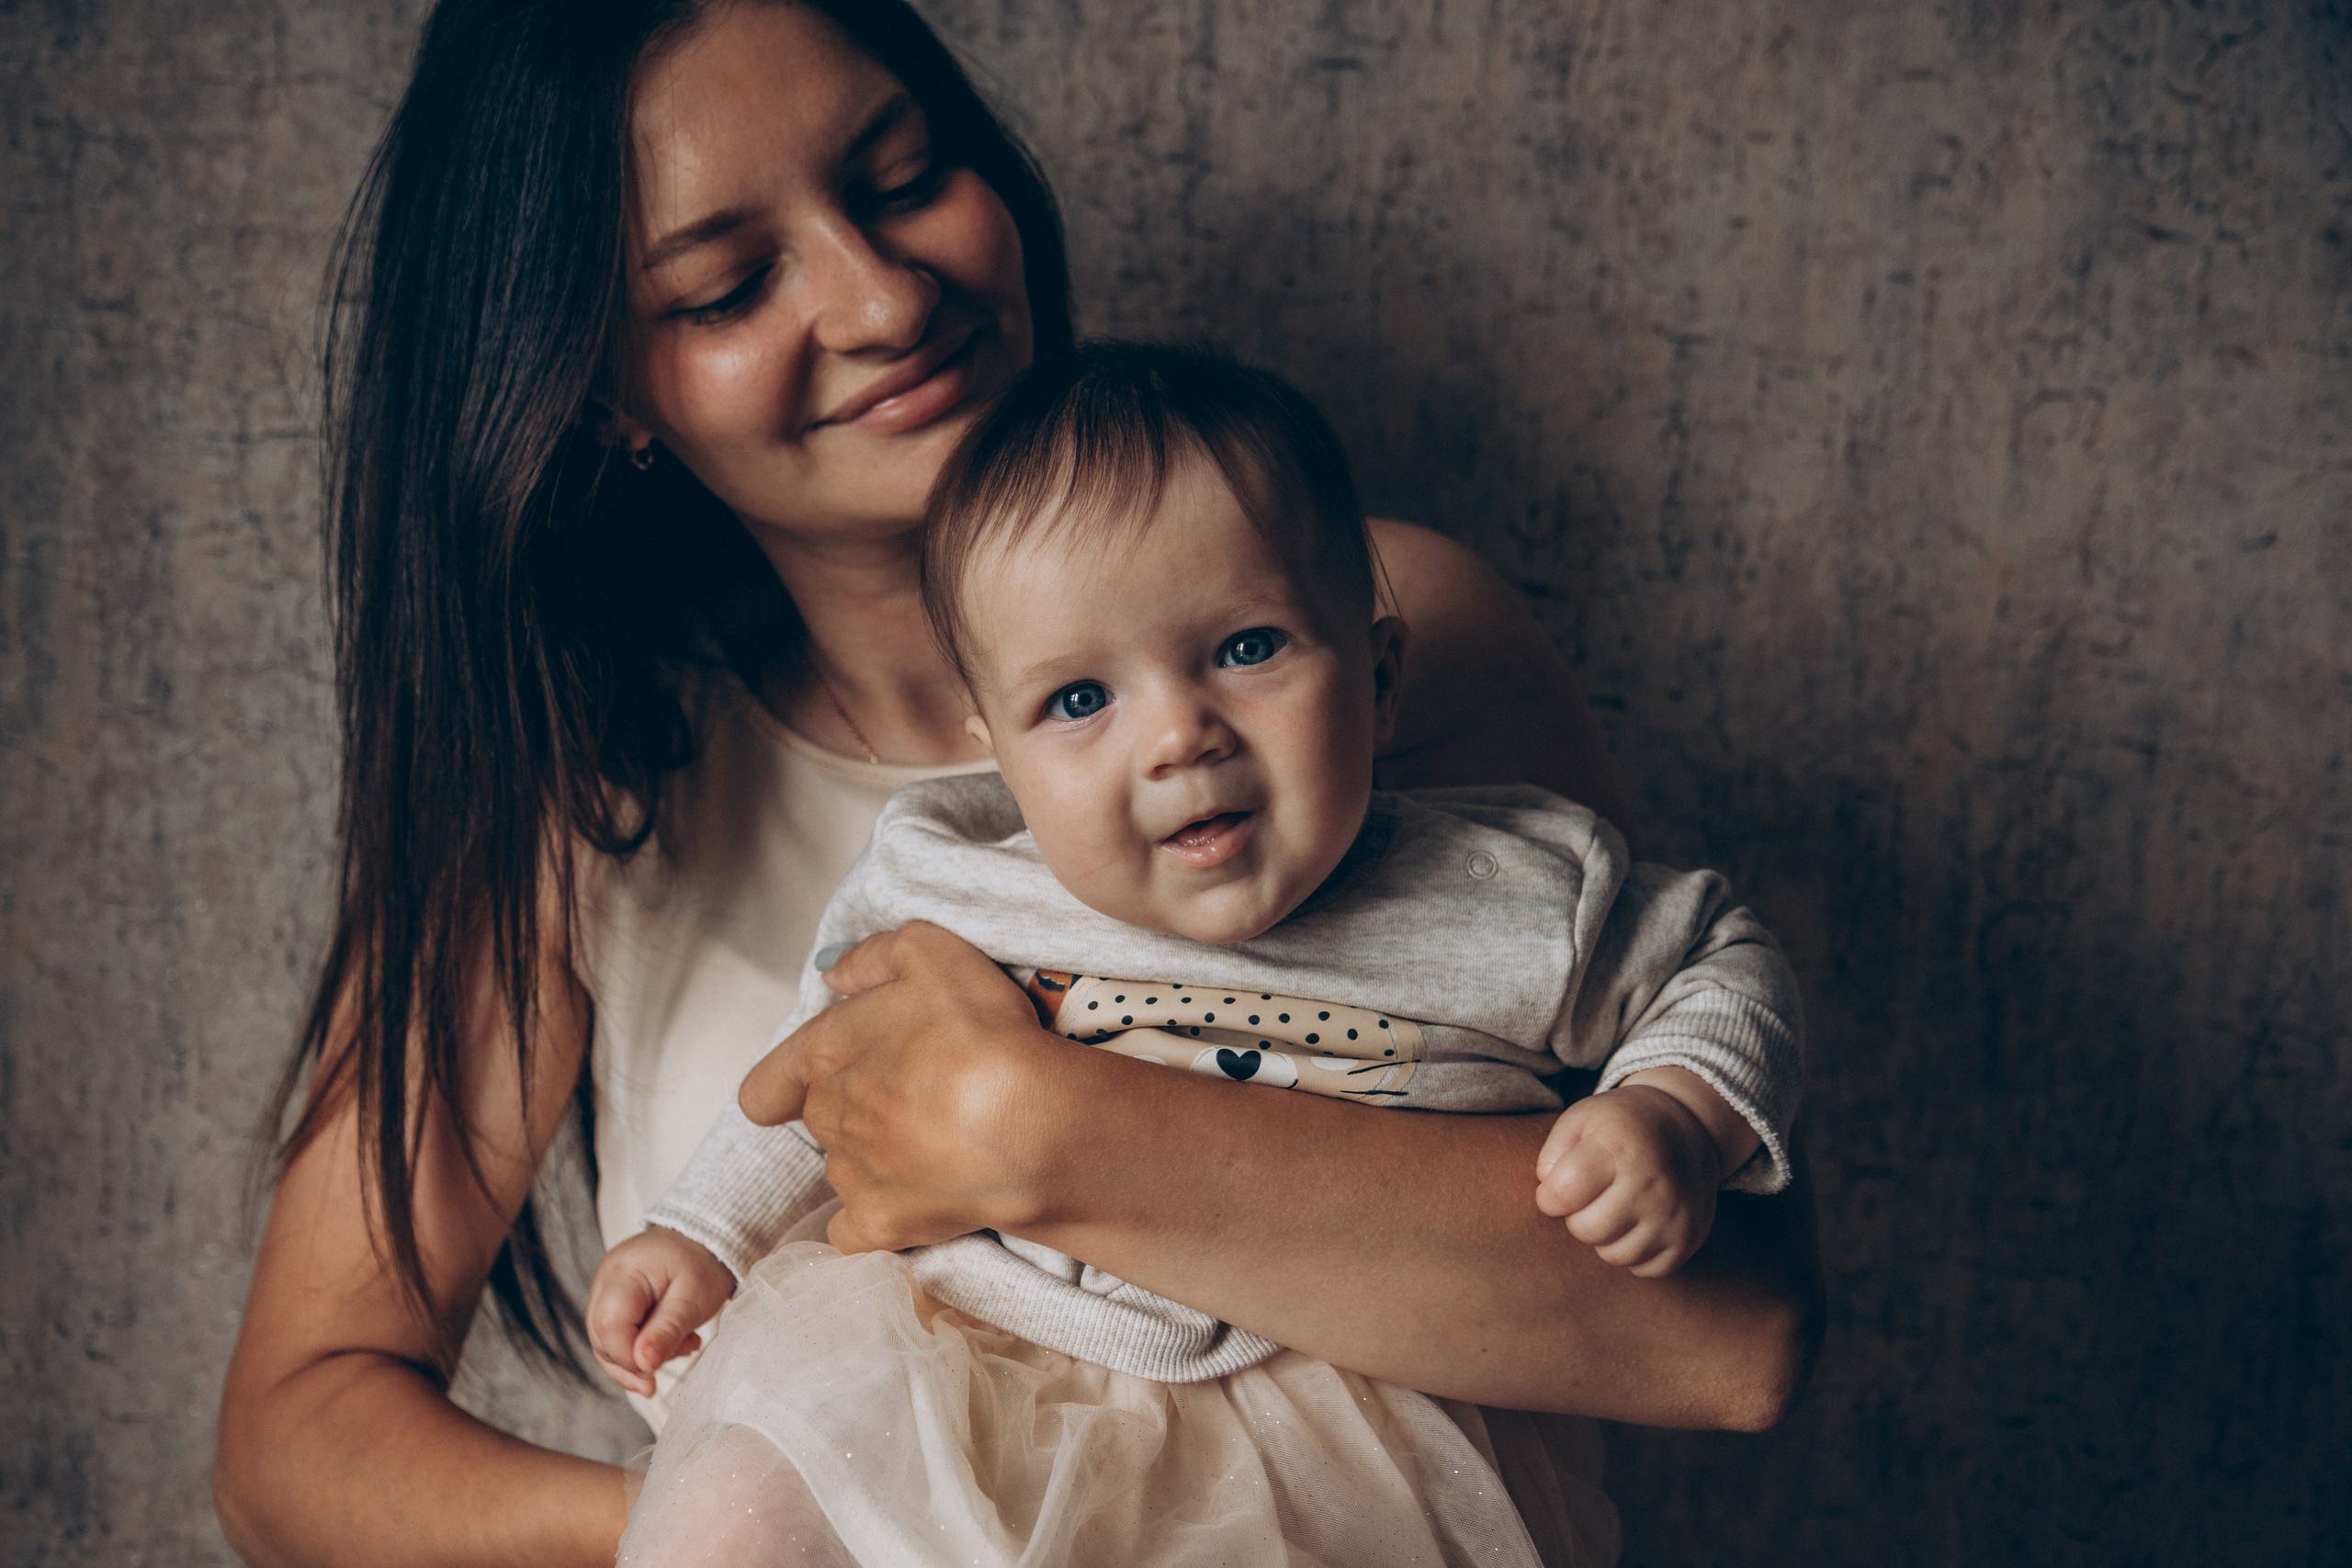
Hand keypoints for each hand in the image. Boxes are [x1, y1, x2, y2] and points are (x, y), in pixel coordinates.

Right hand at [586, 1227, 734, 1396]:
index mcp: (623, 1273)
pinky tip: (672, 1343)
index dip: (628, 1359)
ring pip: (606, 1342)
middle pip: (601, 1338)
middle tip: (674, 1360)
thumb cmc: (703, 1262)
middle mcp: (606, 1280)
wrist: (707, 1237)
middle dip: (633, 1364)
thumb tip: (642, 1365)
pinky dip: (642, 1348)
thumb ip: (667, 1331)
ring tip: (682, 1346)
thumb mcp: (694, 1299)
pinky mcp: (615, 1299)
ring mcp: (607, 1289)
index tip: (656, 1372)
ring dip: (640, 1359)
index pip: (608, 1327)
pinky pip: (617, 1334)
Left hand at [737, 921, 1069, 1254]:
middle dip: (855, 1107)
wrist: (1027, 1124)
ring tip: (938, 1141)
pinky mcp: (881, 1226)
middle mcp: (826, 1119)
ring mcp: (850, 1178)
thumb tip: (833, 975)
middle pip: (820, 1120)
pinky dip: (876, 1218)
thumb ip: (872, 957)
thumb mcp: (931, 954)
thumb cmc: (981, 1033)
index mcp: (825, 1054)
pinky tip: (916, 1201)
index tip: (814, 1083)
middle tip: (917, 1094)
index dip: (782, 1087)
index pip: (766, 1087)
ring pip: (844, 1169)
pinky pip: (855, 1232)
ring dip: (874, 1158)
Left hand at [1533, 1085, 1723, 1277]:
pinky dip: (1635, 1251)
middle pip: (1585, 1230)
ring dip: (1606, 1236)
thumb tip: (1548, 1195)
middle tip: (1593, 1196)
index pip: (1561, 1194)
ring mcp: (1674, 1215)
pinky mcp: (1689, 1239)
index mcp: (1618, 1148)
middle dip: (1579, 1216)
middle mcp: (1651, 1183)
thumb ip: (1552, 1154)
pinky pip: (1643, 1268)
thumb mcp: (1581, 1118)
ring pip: (1613, 1256)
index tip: (1560, 1185)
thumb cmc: (1623, 1125)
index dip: (1550, 1195)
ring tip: (1616, 1206)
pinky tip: (1639, 1221)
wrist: (1690, 1126)